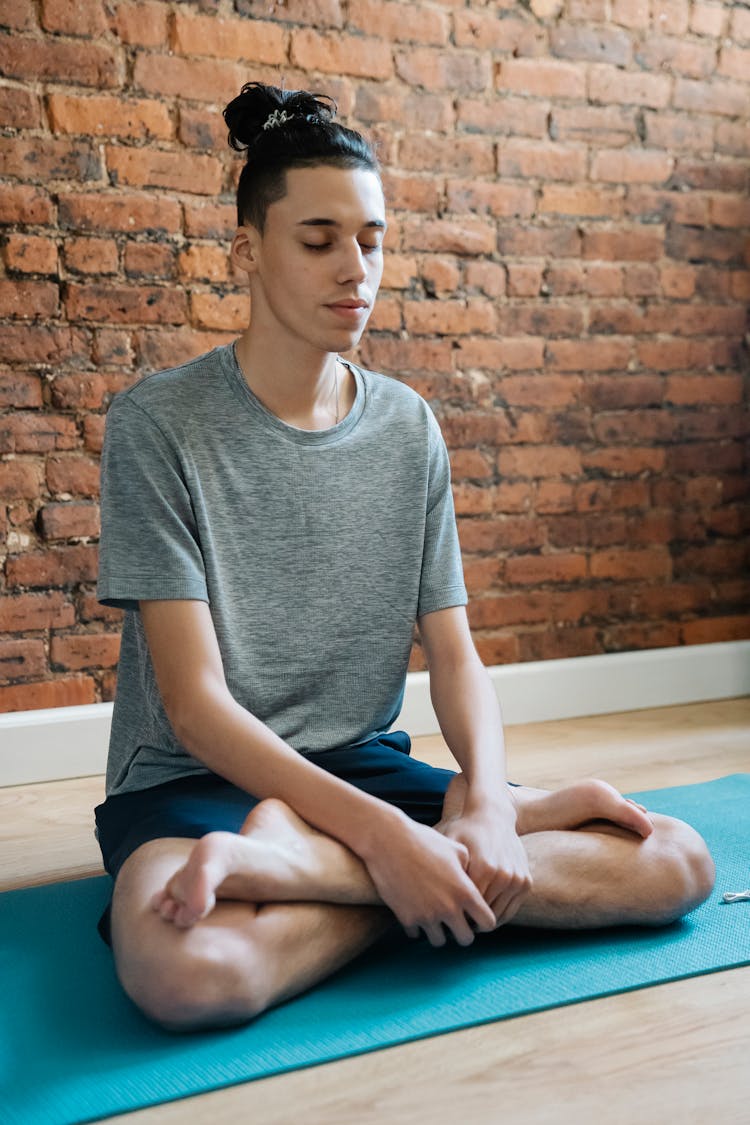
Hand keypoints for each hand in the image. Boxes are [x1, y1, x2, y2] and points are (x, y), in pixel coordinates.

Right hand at [361, 813, 496, 947]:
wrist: (388, 841)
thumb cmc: (424, 841)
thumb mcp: (456, 849)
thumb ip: (471, 869)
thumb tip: (476, 882)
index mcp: (464, 892)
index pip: (488, 923)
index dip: (484, 921)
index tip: (475, 916)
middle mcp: (448, 908)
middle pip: (465, 939)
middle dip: (462, 931)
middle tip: (455, 921)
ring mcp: (427, 916)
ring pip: (439, 941)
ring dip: (438, 931)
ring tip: (434, 916)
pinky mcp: (407, 919)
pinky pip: (417, 934)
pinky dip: (417, 925)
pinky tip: (415, 909)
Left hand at [436, 794, 531, 926]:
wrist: (493, 815)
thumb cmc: (464, 830)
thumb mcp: (449, 844)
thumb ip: (440, 871)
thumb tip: (422, 898)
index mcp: (483, 868)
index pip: (467, 909)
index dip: (453, 917)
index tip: (443, 919)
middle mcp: (503, 875)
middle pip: (482, 915)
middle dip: (468, 922)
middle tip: (454, 924)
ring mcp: (517, 879)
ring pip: (498, 916)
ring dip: (483, 921)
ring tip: (467, 920)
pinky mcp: (526, 882)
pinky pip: (511, 911)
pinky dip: (497, 915)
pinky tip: (482, 912)